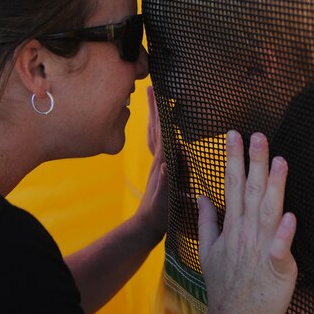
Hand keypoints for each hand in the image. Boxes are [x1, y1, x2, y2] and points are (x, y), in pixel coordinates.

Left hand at [135, 86, 167, 241]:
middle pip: (155, 127)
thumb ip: (166, 184)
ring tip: (154, 98)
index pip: (162, 133)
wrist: (146, 227)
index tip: (160, 95)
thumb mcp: (165, 201)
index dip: (162, 115)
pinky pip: (157, 142)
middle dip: (153, 107)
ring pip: (154, 133)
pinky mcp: (159, 168)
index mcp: (162, 163)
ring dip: (154, 114)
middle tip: (151, 87)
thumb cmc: (159, 215)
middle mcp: (159, 159)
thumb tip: (165, 166)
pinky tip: (162, 125)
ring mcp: (158, 163)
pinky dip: (159, 128)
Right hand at [198, 131, 296, 313]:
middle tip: (259, 135)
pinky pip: (281, 247)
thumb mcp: (207, 251)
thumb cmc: (224, 285)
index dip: (234, 159)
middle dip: (255, 161)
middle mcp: (245, 232)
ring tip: (280, 161)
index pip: (232, 185)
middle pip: (252, 191)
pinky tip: (292, 215)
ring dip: (275, 186)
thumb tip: (202, 196)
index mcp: (231, 226)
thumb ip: (207, 221)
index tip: (234, 135)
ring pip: (269, 211)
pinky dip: (286, 233)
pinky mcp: (277, 266)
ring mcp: (261, 248)